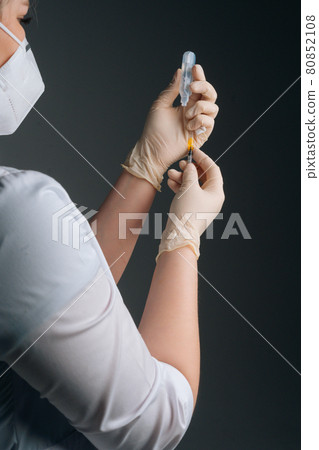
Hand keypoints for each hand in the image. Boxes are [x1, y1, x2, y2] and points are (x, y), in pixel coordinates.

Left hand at [121, 65, 218, 190]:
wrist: (153, 149)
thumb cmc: (154, 130)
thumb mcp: (160, 105)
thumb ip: (172, 89)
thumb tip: (180, 72)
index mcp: (186, 104)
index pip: (198, 88)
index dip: (198, 76)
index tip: (195, 67)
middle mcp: (194, 113)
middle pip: (210, 95)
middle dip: (204, 87)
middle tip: (192, 86)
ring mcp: (199, 124)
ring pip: (213, 107)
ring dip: (200, 107)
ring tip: (186, 115)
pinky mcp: (202, 136)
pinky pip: (210, 122)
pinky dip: (200, 120)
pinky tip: (189, 126)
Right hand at [156, 147, 223, 260]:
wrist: (179, 235)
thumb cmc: (187, 213)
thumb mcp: (189, 188)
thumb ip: (190, 173)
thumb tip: (190, 166)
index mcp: (217, 193)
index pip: (213, 169)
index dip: (203, 158)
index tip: (194, 151)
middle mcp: (212, 198)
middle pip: (203, 177)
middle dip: (190, 169)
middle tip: (181, 164)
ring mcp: (202, 205)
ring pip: (193, 185)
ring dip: (182, 178)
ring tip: (171, 174)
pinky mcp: (192, 209)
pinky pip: (188, 194)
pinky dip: (180, 187)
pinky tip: (171, 183)